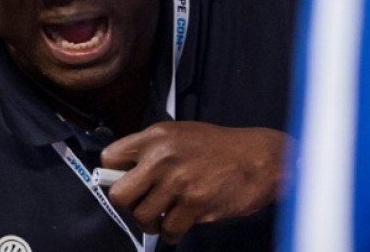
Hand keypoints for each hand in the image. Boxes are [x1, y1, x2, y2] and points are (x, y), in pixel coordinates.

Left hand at [100, 121, 289, 243]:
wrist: (258, 158)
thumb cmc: (219, 148)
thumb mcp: (179, 135)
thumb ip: (152, 151)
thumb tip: (125, 174)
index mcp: (155, 137)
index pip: (110, 157)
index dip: (115, 174)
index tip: (127, 181)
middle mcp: (162, 157)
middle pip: (119, 194)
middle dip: (130, 205)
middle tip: (144, 204)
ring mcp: (178, 182)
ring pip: (143, 217)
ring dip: (153, 222)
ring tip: (167, 214)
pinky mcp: (195, 204)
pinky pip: (169, 231)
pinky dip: (173, 233)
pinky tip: (182, 223)